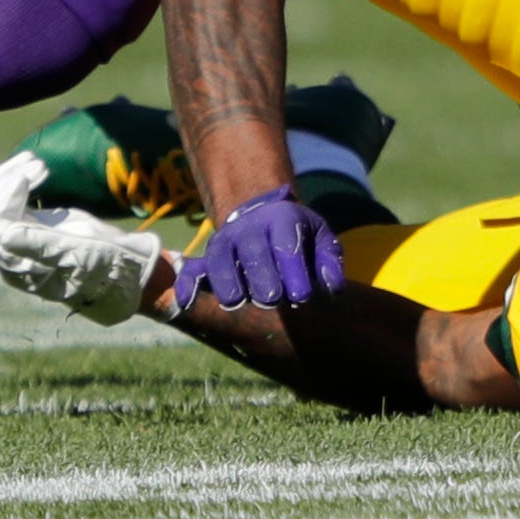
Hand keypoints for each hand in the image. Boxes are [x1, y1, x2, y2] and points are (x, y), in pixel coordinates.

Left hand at [0, 152, 164, 324]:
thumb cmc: (107, 265)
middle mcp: (12, 255)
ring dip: (5, 178)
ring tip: (35, 159)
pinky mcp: (31, 226)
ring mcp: (19, 240)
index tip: (29, 176)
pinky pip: (5, 202)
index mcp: (19, 268)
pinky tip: (38, 167)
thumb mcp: (80, 254)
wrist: (126, 269)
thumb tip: (2, 234)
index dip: (3, 200)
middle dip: (0, 184)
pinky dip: (14, 180)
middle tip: (34, 162)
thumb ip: (41, 245)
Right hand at [173, 184, 343, 314]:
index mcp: (281, 220)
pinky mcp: (207, 256)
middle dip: (262, 277)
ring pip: (221, 260)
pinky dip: (188, 284)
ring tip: (237, 303)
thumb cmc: (295, 235)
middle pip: (253, 252)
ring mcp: (225, 241)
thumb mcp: (319, 237)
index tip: (302, 297)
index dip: (293, 271)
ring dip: (228, 283)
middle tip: (272, 301)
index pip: (286, 245)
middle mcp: (250, 229)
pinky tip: (186, 302)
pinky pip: (193, 269)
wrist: (261, 215)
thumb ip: (329, 260)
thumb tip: (333, 288)